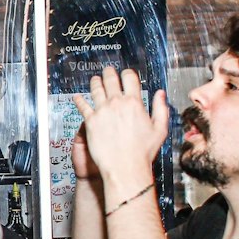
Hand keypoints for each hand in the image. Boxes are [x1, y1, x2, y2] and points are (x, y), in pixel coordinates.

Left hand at [74, 67, 170, 195]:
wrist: (125, 167)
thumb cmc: (143, 152)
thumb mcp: (159, 129)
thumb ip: (160, 109)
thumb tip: (160, 94)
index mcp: (134, 103)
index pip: (130, 78)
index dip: (128, 73)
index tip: (126, 74)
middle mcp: (117, 103)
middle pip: (111, 79)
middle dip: (109, 73)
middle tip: (108, 71)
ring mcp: (102, 111)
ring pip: (96, 89)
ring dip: (95, 82)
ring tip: (95, 80)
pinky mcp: (90, 122)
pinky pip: (83, 106)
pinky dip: (79, 100)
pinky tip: (77, 98)